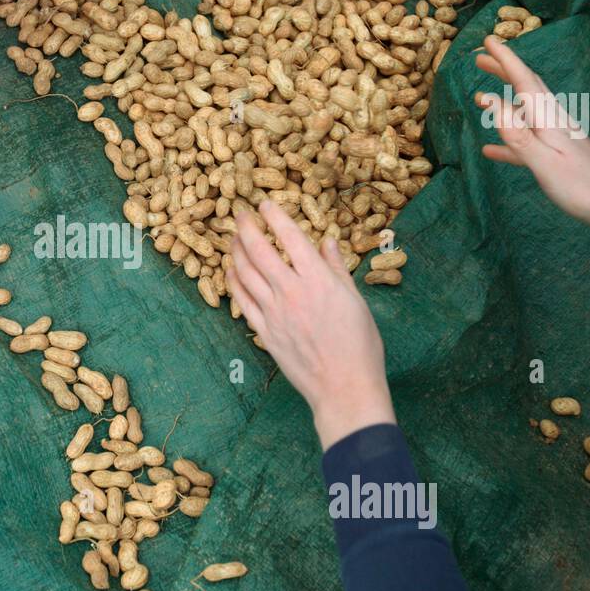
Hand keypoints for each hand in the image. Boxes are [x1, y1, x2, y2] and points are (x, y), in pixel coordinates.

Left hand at [228, 201, 395, 448]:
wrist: (344, 387)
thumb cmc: (359, 345)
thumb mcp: (355, 301)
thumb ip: (337, 269)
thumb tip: (327, 241)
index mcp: (319, 280)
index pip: (291, 237)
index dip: (275, 216)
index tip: (266, 203)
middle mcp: (292, 292)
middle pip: (260, 250)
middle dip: (246, 227)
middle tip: (240, 213)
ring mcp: (274, 312)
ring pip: (245, 273)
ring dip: (235, 251)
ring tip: (233, 238)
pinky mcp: (264, 332)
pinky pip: (241, 300)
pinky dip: (233, 281)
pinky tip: (230, 270)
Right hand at [473, 35, 589, 267]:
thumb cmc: (581, 188)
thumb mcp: (544, 163)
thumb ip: (517, 134)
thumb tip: (491, 103)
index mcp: (550, 120)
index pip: (524, 82)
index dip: (505, 61)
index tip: (487, 41)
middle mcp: (553, 123)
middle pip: (526, 89)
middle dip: (504, 71)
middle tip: (480, 59)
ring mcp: (556, 139)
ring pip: (524, 112)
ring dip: (503, 101)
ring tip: (481, 96)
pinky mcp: (556, 157)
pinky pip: (526, 142)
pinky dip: (508, 140)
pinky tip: (490, 150)